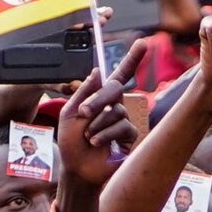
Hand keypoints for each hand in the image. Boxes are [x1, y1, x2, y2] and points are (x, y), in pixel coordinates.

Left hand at [57, 41, 145, 185]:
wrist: (76, 168)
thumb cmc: (70, 142)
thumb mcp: (69, 113)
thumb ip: (83, 92)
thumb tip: (98, 71)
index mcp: (100, 99)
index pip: (118, 76)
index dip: (131, 60)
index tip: (141, 43)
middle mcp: (115, 107)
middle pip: (115, 90)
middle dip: (98, 100)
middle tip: (84, 113)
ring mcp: (123, 121)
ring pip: (117, 111)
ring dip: (98, 123)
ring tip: (88, 137)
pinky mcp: (129, 137)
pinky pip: (123, 127)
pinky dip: (106, 134)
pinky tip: (97, 142)